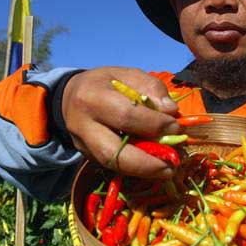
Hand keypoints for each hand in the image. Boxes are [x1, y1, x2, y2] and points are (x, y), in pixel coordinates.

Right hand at [62, 67, 180, 177]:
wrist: (69, 96)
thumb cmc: (104, 83)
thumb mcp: (126, 74)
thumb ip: (151, 88)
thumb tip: (171, 110)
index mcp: (92, 97)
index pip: (125, 115)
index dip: (153, 124)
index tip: (176, 126)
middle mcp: (83, 125)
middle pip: (113, 151)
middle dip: (146, 161)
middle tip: (172, 163)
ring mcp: (83, 145)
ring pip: (113, 165)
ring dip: (143, 170)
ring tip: (168, 169)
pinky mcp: (87, 157)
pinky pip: (114, 165)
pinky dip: (136, 168)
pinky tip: (154, 165)